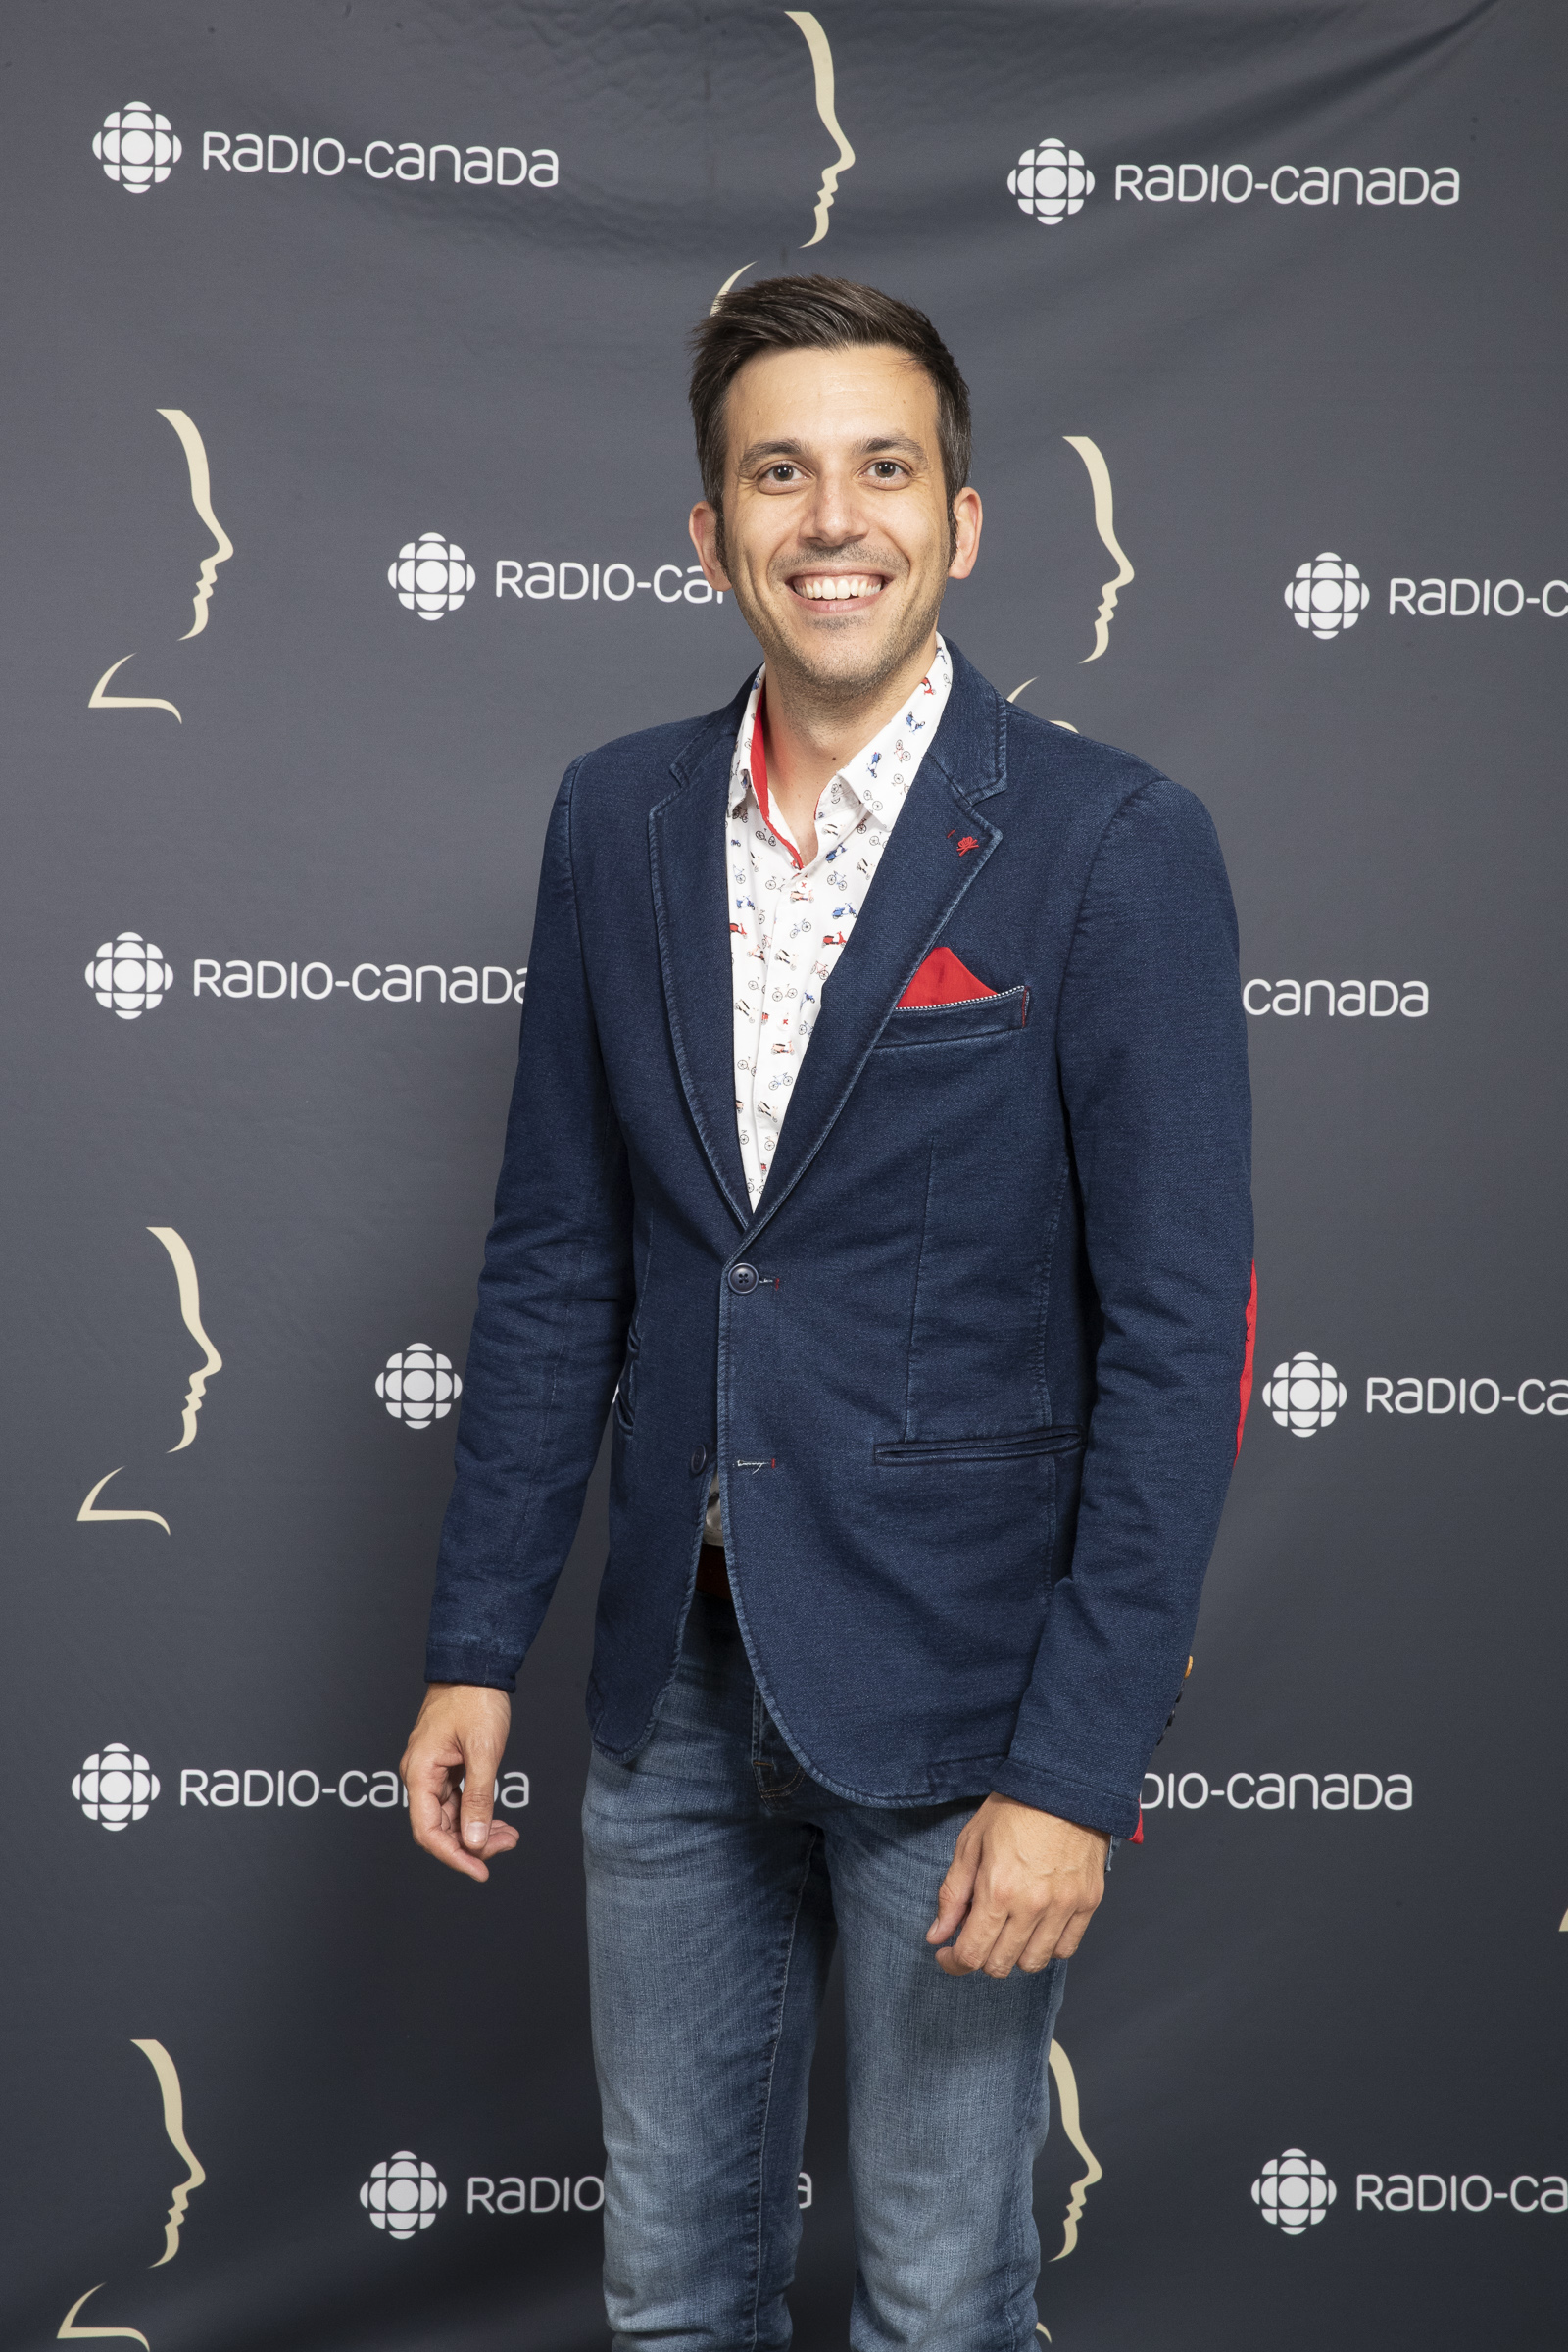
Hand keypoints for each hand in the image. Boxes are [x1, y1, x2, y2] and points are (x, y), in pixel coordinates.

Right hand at [400, 1683, 519, 1882]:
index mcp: (420, 1772)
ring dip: (478, 1829)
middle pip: (440, 1827)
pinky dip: (477, 1812)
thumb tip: (474, 1842)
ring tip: (509, 1835)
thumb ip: (479, 1799)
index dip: (453, 1856)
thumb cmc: (476, 1699)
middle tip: (507, 1844)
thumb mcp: (483, 1752)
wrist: (476, 1664)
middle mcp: (420, 1774)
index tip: (480, 1871)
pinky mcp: (445, 1764)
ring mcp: (432, 1770)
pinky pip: (457, 1799)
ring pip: (451, 1815)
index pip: (428, 1832)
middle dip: (472, 1843)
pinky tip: (497, 1820)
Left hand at [927, 1795, 1108, 1977]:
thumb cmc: (1014, 1809)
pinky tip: (1035, 1927)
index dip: (954, 1963)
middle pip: (1001, 1964)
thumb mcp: (970, 1844)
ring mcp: (1064, 1906)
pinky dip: (1047, 1947)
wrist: (1063, 1786)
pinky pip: (1065, 1948)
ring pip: (1034, 1962)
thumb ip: (952, 1894)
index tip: (947, 1955)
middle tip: (976, 1935)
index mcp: (998, 1889)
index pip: (972, 1954)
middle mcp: (1032, 1905)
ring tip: (1007, 1930)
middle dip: (980, 1957)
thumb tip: (938, 1935)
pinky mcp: (1088, 1903)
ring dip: (1013, 1955)